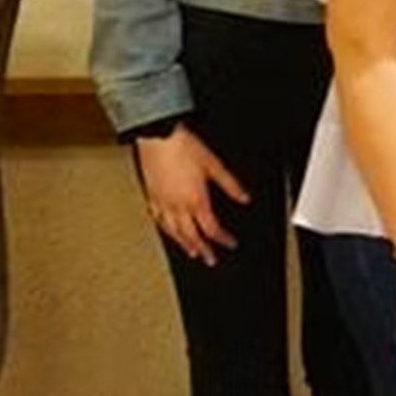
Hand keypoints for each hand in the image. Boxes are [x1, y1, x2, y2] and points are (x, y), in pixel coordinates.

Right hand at [134, 127, 249, 263]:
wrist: (158, 136)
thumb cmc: (183, 147)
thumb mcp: (214, 165)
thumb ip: (231, 184)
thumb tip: (244, 198)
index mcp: (196, 200)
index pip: (212, 228)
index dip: (223, 239)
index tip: (230, 243)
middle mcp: (178, 205)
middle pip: (191, 235)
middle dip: (203, 249)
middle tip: (210, 259)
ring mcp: (162, 202)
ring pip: (173, 231)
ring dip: (183, 244)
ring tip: (190, 252)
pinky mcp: (151, 195)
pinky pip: (157, 219)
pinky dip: (164, 229)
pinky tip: (167, 230)